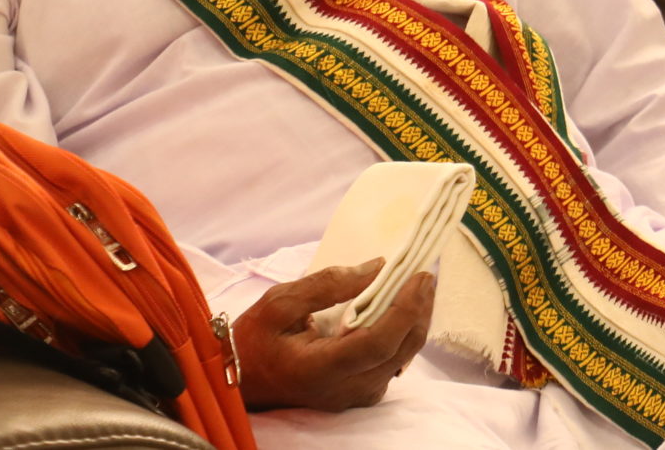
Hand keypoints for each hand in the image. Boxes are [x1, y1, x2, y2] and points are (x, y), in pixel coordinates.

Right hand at [233, 261, 433, 412]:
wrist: (240, 380)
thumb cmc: (254, 340)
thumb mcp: (278, 303)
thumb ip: (327, 285)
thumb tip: (377, 268)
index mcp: (319, 369)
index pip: (378, 343)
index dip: (405, 309)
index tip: (420, 276)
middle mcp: (342, 390)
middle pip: (399, 351)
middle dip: (419, 310)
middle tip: (425, 275)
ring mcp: (352, 397)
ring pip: (401, 359)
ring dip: (414, 321)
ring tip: (416, 288)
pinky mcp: (357, 394)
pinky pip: (392, 365)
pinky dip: (402, 335)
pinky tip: (400, 310)